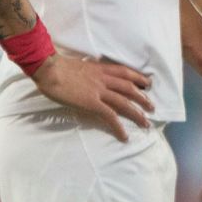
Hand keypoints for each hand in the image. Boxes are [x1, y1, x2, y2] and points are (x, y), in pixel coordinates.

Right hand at [32, 52, 153, 140]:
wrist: (49, 68)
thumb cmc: (56, 66)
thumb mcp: (78, 66)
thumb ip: (87, 72)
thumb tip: (87, 78)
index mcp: (100, 68)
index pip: (124, 72)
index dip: (138, 77)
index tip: (147, 83)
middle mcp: (104, 79)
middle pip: (129, 88)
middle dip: (142, 97)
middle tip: (152, 107)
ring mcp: (99, 91)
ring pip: (124, 102)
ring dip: (137, 113)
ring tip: (145, 123)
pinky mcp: (92, 103)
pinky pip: (110, 116)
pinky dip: (118, 127)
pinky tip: (124, 136)